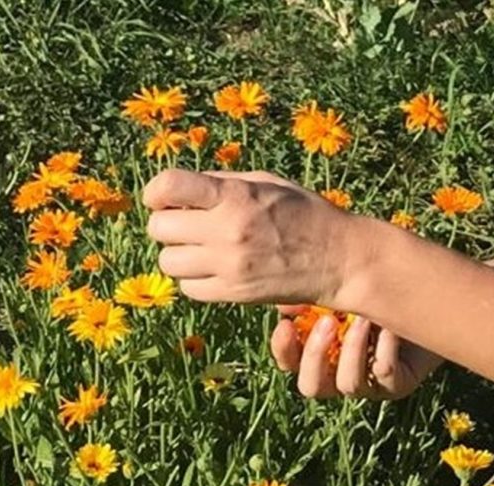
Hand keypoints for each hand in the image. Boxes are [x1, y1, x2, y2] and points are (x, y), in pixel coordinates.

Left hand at [143, 169, 367, 306]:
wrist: (337, 259)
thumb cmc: (300, 212)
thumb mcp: (264, 182)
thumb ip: (218, 184)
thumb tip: (174, 191)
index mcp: (235, 197)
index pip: (169, 187)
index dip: (156, 190)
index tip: (162, 196)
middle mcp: (228, 232)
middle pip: (159, 228)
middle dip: (165, 222)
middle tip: (184, 222)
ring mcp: (229, 266)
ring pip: (167, 262)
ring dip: (177, 253)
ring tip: (199, 247)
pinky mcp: (233, 294)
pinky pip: (188, 287)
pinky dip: (193, 278)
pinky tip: (211, 268)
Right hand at [271, 305, 443, 398]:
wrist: (428, 300)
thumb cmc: (373, 292)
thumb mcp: (339, 291)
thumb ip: (310, 297)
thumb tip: (285, 307)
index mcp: (317, 354)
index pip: (289, 362)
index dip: (283, 349)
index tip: (285, 324)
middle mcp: (337, 375)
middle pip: (311, 387)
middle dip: (315, 356)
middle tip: (327, 322)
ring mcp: (368, 384)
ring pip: (347, 385)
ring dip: (352, 350)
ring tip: (363, 320)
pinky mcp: (397, 385)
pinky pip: (384, 374)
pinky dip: (384, 349)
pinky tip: (389, 327)